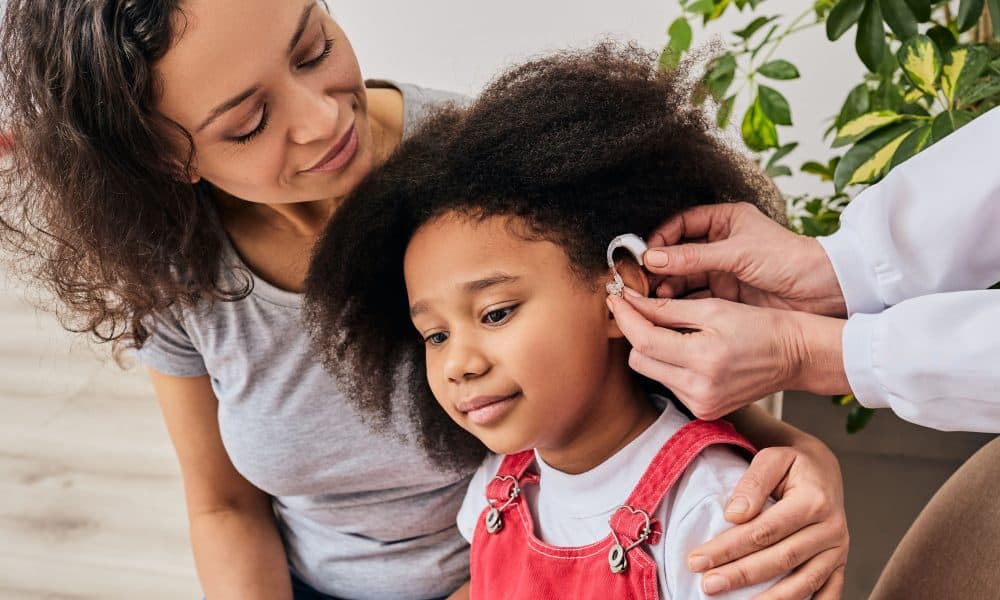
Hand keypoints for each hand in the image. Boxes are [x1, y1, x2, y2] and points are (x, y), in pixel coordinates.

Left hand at [607, 292, 848, 418]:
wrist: (794, 356)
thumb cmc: (759, 325)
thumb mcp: (713, 308)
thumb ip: (666, 308)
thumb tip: (629, 301)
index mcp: (703, 359)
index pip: (643, 340)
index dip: (625, 317)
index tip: (615, 298)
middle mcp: (699, 389)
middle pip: (639, 360)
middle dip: (637, 333)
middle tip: (643, 310)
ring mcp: (701, 404)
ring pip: (651, 372)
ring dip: (653, 349)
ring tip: (673, 330)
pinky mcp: (703, 410)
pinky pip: (669, 384)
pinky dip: (670, 365)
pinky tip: (687, 351)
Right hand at [645, 202, 846, 317]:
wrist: (823, 291)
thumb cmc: (789, 260)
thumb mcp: (737, 253)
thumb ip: (693, 256)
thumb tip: (652, 258)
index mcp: (726, 221)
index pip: (681, 224)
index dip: (661, 237)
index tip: (645, 254)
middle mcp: (722, 244)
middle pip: (678, 253)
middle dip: (659, 267)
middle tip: (643, 281)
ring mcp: (724, 271)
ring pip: (685, 277)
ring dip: (668, 286)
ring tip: (656, 297)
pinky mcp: (728, 295)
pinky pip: (697, 297)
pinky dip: (682, 303)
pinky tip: (670, 309)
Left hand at [688, 441, 848, 599]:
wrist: (823, 468)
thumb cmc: (792, 464)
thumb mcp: (772, 457)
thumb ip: (753, 483)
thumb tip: (734, 514)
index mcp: (813, 501)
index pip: (764, 531)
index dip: (729, 548)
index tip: (698, 559)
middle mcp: (831, 529)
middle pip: (780, 560)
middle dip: (740, 575)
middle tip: (708, 584)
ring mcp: (837, 550)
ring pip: (802, 583)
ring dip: (768, 599)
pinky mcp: (839, 564)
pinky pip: (828, 593)